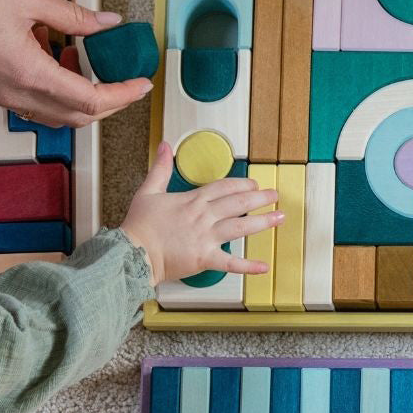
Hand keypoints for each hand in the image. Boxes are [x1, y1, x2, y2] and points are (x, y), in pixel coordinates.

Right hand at [0, 0, 152, 126]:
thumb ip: (75, 16)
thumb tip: (108, 22)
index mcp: (31, 74)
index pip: (92, 101)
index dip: (123, 95)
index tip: (142, 85)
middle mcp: (17, 94)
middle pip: (77, 117)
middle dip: (109, 104)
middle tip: (127, 84)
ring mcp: (2, 97)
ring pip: (55, 116)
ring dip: (81, 101)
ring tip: (90, 68)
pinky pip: (33, 106)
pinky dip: (55, 94)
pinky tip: (57, 64)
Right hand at [121, 142, 282, 284]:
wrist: (133, 252)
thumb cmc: (139, 226)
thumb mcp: (148, 191)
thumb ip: (160, 168)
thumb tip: (164, 146)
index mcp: (192, 200)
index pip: (224, 187)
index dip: (242, 184)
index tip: (254, 183)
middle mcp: (203, 217)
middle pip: (238, 203)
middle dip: (260, 198)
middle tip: (275, 195)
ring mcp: (206, 237)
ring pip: (241, 227)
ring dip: (263, 222)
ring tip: (280, 218)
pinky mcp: (205, 258)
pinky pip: (230, 263)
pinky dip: (248, 266)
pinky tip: (263, 266)